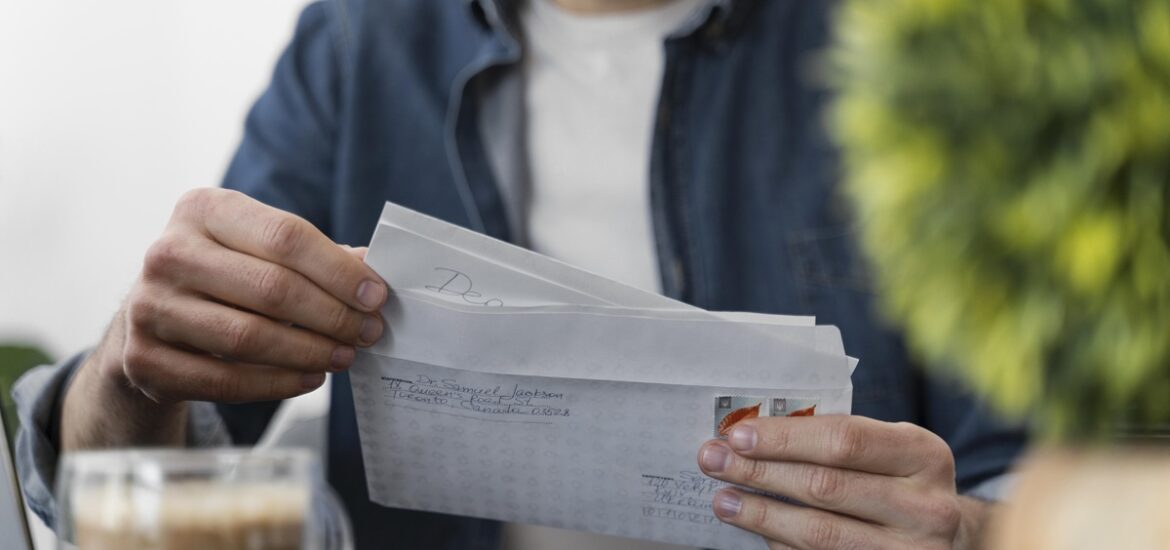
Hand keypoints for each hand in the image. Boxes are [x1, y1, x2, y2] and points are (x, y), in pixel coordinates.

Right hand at [63, 188, 387, 448]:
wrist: (152, 317)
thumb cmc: (225, 275)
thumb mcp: (258, 247)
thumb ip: (314, 255)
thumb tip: (373, 269)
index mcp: (202, 209)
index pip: (285, 236)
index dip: (338, 270)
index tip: (376, 296)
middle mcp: (168, 252)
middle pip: (271, 289)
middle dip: (332, 315)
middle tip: (368, 332)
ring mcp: (148, 307)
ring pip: (248, 338)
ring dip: (309, 352)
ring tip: (344, 356)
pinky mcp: (144, 360)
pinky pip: (224, 380)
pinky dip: (277, 384)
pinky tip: (309, 378)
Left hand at [697, 416, 988, 549]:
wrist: (944, 537)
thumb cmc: (898, 480)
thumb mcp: (887, 449)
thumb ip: (836, 439)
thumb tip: (753, 434)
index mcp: (925, 455)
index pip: (844, 441)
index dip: (785, 439)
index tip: (737, 434)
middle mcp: (928, 507)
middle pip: (825, 487)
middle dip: (760, 472)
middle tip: (713, 460)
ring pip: (820, 533)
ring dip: (761, 514)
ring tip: (723, 499)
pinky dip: (781, 544)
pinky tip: (755, 530)